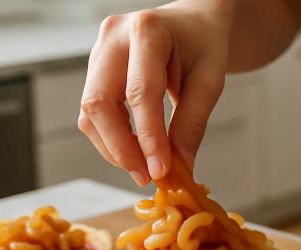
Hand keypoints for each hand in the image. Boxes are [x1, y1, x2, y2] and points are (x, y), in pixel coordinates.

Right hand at [78, 1, 233, 185]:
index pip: (140, 93)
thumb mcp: (210, 81)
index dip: (147, 137)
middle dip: (121, 147)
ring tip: (143, 169)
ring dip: (114, 148)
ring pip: (90, 112)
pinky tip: (134, 153)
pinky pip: (93, 113)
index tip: (160, 171)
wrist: (191, 22)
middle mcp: (113, 36)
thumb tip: (179, 168)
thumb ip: (192, 123)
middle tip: (146, 177)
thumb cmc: (203, 45)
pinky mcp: (94, 69)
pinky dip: (111, 138)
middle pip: (100, 102)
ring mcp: (98, 51)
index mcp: (147, 30)